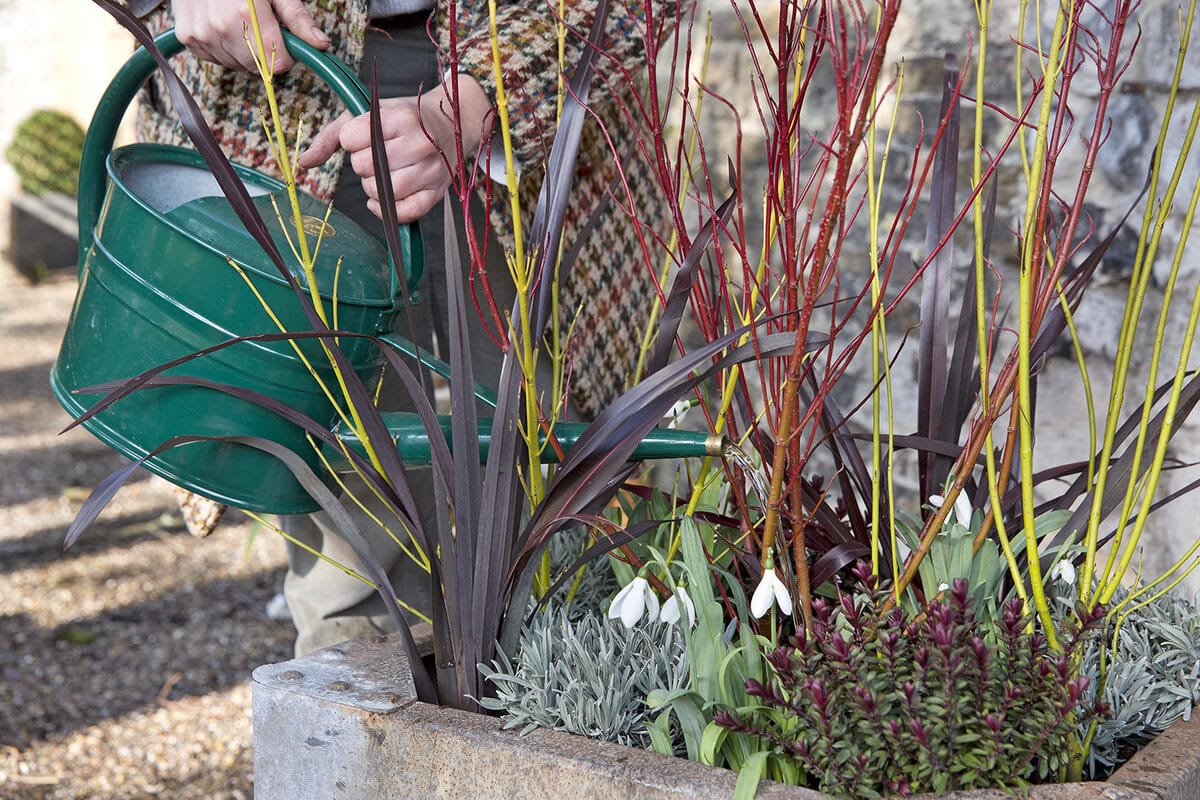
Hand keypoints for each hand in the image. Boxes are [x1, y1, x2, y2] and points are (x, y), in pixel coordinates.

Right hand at [173, 0, 329, 72]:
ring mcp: (201, 35)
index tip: (284, 39)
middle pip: (257, 68)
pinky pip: (216, 59)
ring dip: (244, 51)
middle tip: (261, 26)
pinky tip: (222, 25)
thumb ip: (297, 18)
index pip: (277, 65)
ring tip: (238, 20)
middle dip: (266, 54)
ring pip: (236, 65)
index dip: (286, 55)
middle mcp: (220, 28)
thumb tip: (322, 44)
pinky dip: (224, 48)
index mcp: (245, 15)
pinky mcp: (188, 38)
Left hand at [299, 77, 493, 223]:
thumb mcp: (368, 113)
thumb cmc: (405, 119)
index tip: (364, 137)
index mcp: (400, 117)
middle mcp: (419, 142)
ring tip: (382, 176)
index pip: (352, 138)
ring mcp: (430, 170)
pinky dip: (388, 210)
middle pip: (365, 167)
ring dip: (373, 188)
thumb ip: (332, 136)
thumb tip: (303, 162)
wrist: (451, 123)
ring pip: (383, 192)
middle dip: (362, 165)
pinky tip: (384, 200)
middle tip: (377, 157)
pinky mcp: (436, 193)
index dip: (351, 140)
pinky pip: (406, 213)